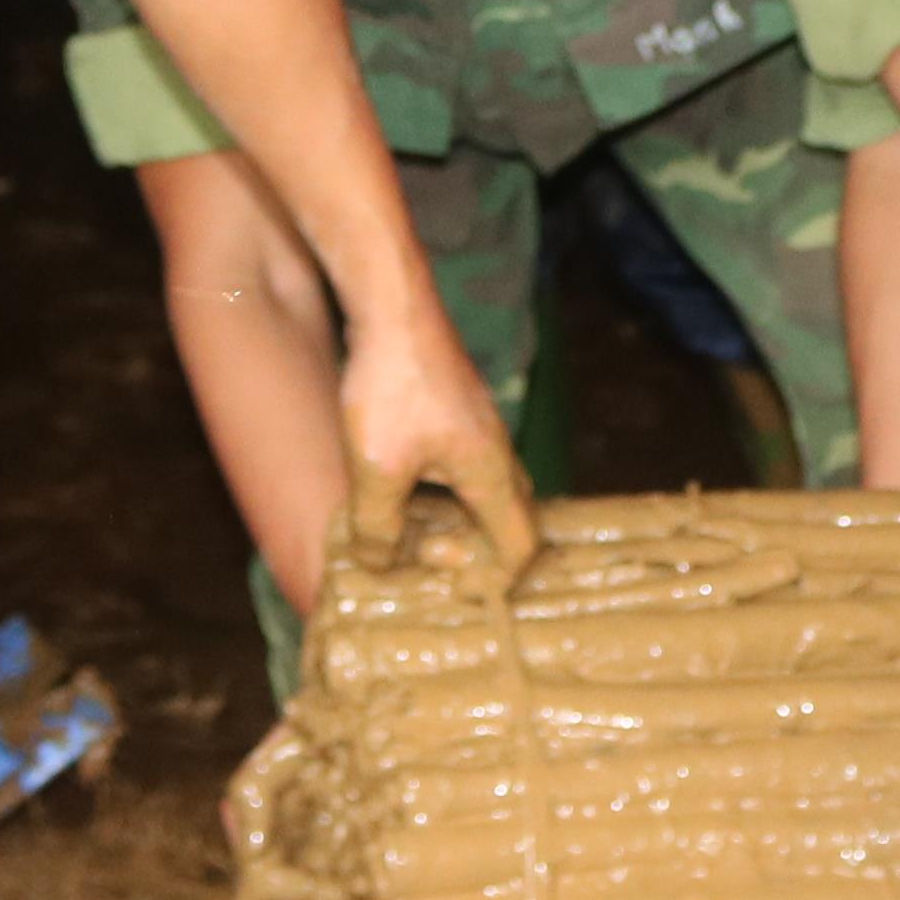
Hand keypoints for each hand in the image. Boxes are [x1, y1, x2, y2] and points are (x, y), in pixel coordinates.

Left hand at [328, 300, 536, 588]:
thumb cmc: (393, 388)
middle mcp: (496, 451)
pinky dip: (441, 490)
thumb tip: (379, 564)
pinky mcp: (455, 407)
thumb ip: (378, 528)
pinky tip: (398, 488)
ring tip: (409, 534)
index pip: (522, 544)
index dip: (500, 578)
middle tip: (432, 564)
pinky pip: (462, 464)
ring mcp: (478, 426)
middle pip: (509, 517)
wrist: (392, 306)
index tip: (462, 592)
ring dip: (455, 518)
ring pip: (483, 489)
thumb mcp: (377, 470)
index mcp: (492, 473)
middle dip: (479, 550)